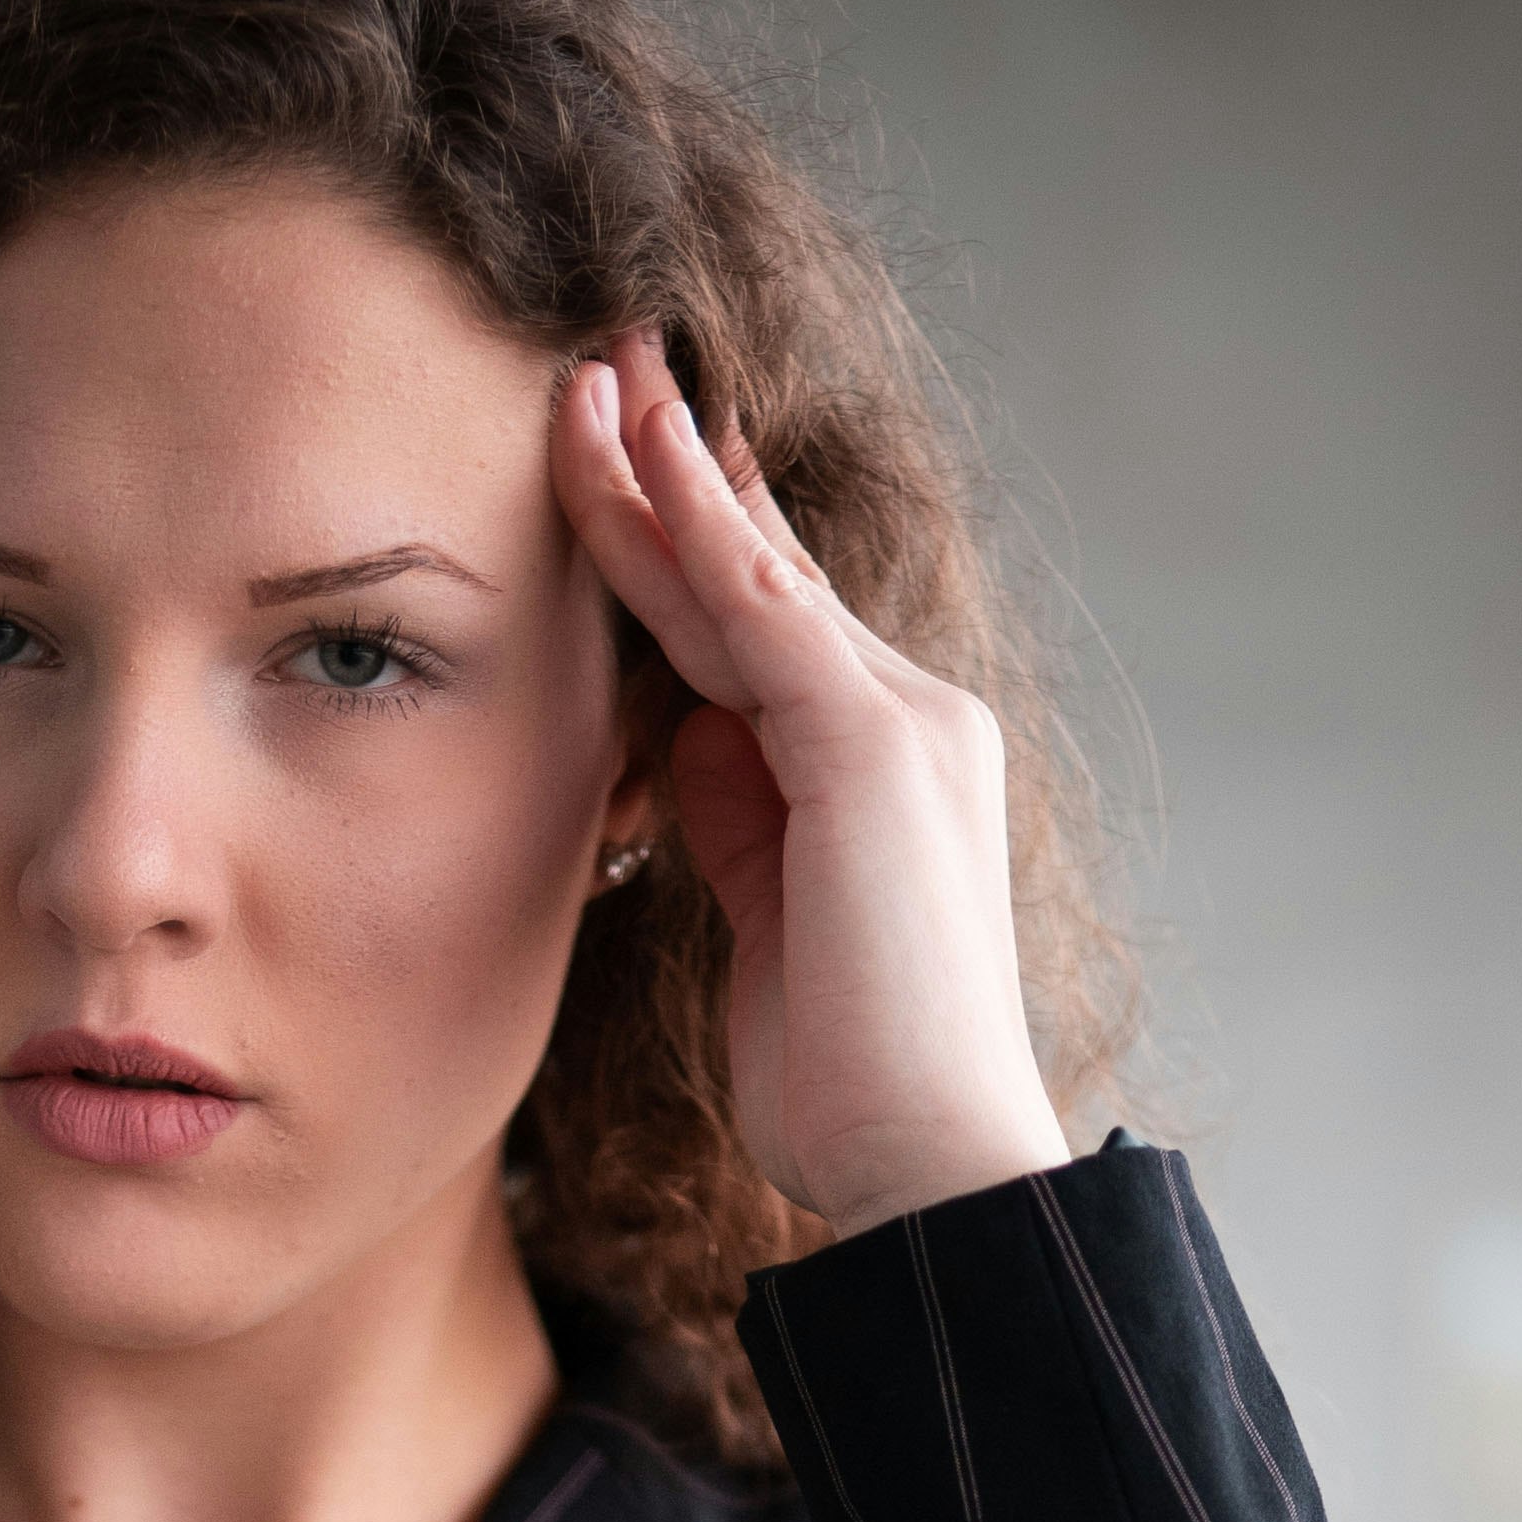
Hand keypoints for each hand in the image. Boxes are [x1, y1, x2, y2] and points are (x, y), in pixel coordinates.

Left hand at [553, 327, 1071, 1240]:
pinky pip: (766, 611)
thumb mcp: (769, 933)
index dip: (686, 534)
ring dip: (663, 467)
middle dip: (670, 468)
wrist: (931, 1162)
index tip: (617, 453)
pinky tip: (643, 446)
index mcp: (877, 768)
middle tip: (596, 359)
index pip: (765, 624)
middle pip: (757, 571)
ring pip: (752, 572)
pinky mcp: (871, 753)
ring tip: (590, 369)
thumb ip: (738, 826)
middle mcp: (905, 720)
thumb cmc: (854, 1084)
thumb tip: (684, 747)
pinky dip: (701, 524)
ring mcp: (898, 726)